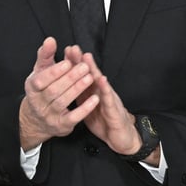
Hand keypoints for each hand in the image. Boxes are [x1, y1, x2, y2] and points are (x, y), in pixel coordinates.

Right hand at [18, 37, 97, 149]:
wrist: (37, 119)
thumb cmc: (42, 89)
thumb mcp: (40, 72)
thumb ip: (45, 55)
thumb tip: (50, 40)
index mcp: (32, 88)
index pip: (41, 80)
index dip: (54, 72)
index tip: (68, 62)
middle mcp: (38, 103)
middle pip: (54, 90)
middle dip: (70, 78)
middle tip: (84, 67)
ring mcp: (49, 115)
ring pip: (63, 102)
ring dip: (77, 89)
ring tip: (90, 77)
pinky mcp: (61, 125)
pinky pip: (73, 117)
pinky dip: (84, 108)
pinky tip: (95, 98)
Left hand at [64, 47, 156, 162]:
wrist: (120, 138)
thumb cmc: (104, 120)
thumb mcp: (88, 106)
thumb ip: (80, 95)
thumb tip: (67, 85)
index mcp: (92, 92)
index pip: (82, 75)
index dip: (74, 64)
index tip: (65, 50)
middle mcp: (100, 92)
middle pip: (90, 74)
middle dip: (81, 61)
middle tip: (73, 48)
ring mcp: (108, 99)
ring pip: (99, 82)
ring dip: (93, 69)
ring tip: (86, 57)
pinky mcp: (114, 110)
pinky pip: (108, 99)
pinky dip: (104, 89)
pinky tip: (101, 80)